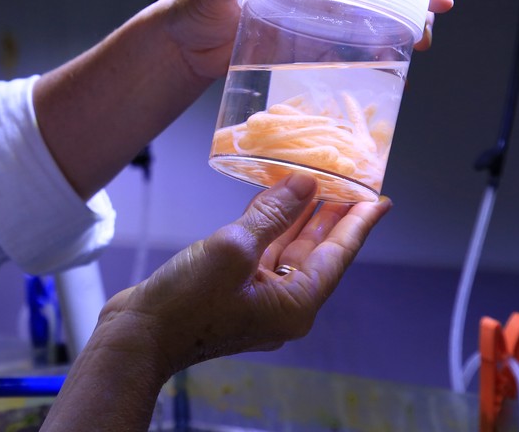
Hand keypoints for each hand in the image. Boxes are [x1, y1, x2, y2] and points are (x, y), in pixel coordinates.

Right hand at [95, 173, 390, 378]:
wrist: (139, 335)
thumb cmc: (187, 303)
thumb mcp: (235, 248)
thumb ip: (273, 214)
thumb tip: (303, 185)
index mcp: (295, 305)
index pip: (337, 255)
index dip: (358, 223)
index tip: (379, 200)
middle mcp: (282, 306)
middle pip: (314, 253)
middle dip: (329, 217)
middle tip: (348, 183)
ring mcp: (256, 301)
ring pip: (285, 252)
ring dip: (296, 219)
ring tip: (312, 185)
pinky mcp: (232, 294)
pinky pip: (260, 256)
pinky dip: (266, 229)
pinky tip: (269, 205)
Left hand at [164, 0, 454, 82]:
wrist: (182, 45)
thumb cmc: (195, 12)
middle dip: (408, 9)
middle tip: (431, 35)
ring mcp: (309, 16)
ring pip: (364, 18)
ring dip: (395, 31)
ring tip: (420, 51)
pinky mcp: (302, 43)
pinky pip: (343, 45)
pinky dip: (368, 55)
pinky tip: (387, 72)